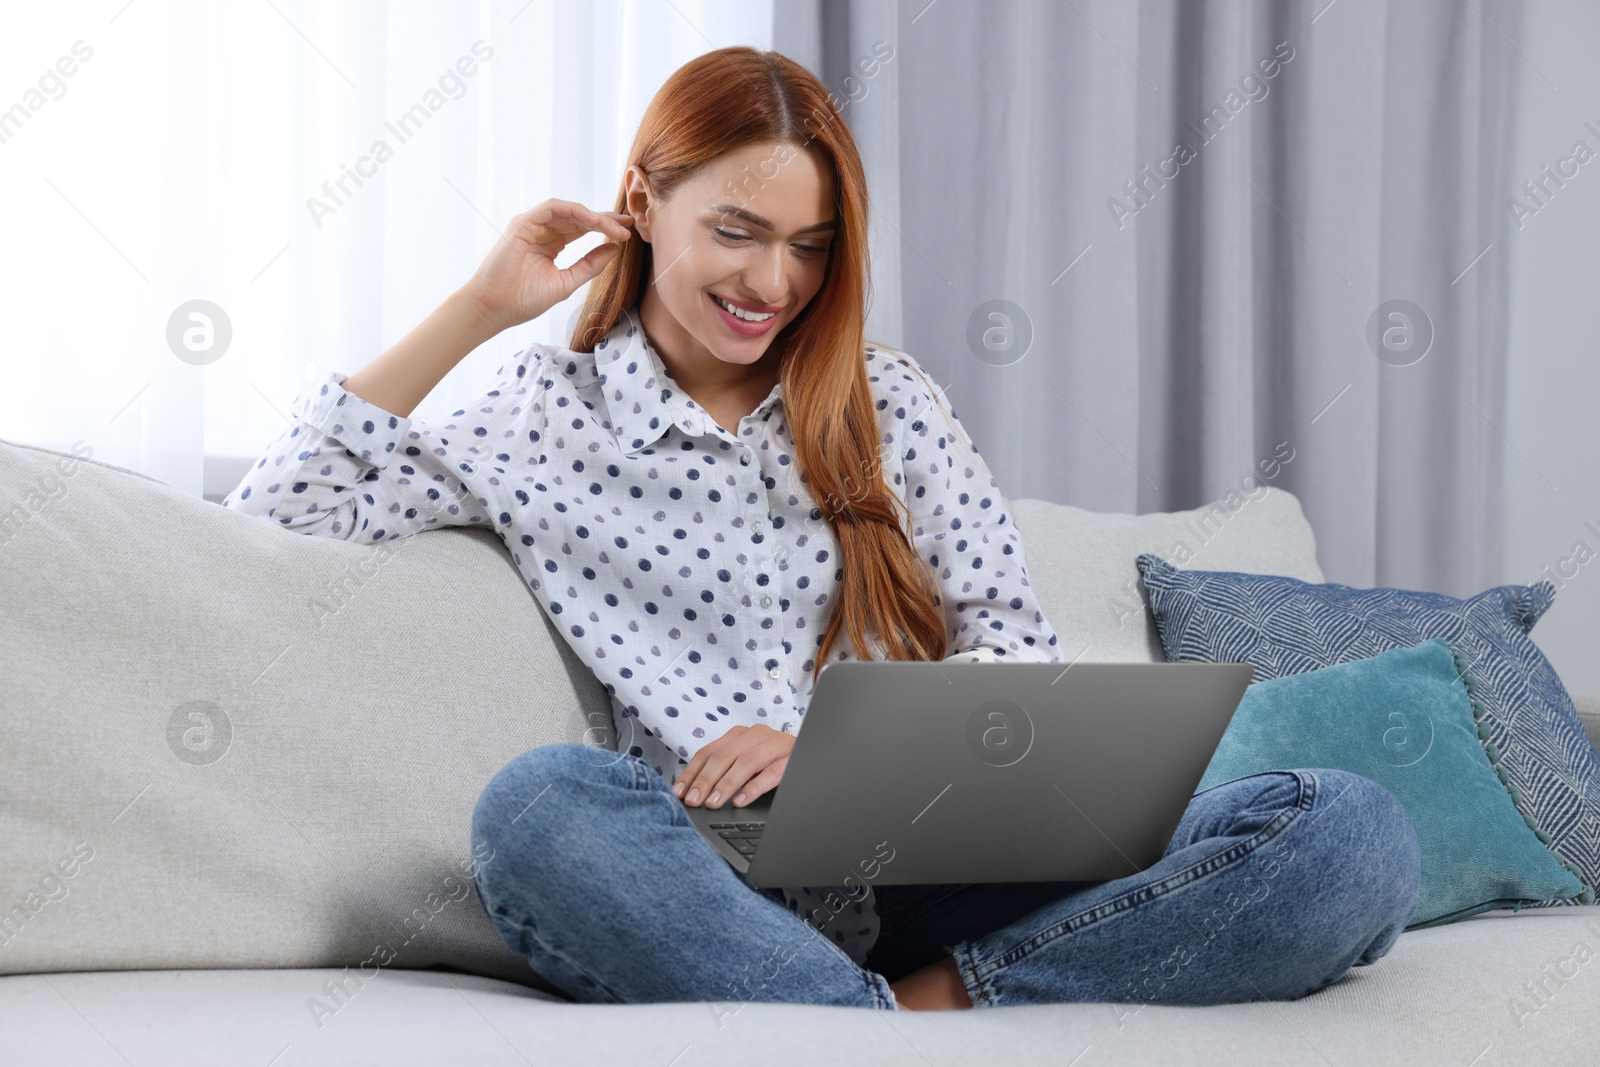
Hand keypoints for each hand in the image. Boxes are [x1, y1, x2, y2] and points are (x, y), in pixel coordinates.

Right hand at [462, 199, 634, 333]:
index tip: (626, 234)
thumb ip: (590, 265)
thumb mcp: (566, 282)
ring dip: (594, 217)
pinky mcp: (523, 223)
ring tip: (615, 226)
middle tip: (628, 223)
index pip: (581, 230)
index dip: (604, 229)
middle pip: (578, 218)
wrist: (495, 308)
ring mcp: (531, 225)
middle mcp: (541, 231)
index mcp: (550, 245)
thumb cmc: (524, 300)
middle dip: (604, 219)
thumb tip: (614, 249)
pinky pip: (553, 208)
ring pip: (568, 211)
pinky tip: (593, 221)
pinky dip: (575, 212)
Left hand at [672, 724, 793, 808]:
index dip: (692, 773)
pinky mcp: (793, 758)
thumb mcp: (744, 764)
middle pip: (724, 756)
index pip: (708, 752)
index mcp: (739, 735)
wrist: (812, 755)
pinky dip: (754, 787)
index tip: (679, 793)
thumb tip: (694, 792)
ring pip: (746, 762)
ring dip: (727, 784)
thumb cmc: (771, 762)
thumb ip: (724, 771)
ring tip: (713, 802)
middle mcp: (756, 735)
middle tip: (694, 800)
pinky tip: (741, 800)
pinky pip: (771, 773)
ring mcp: (776, 744)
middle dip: (706, 780)